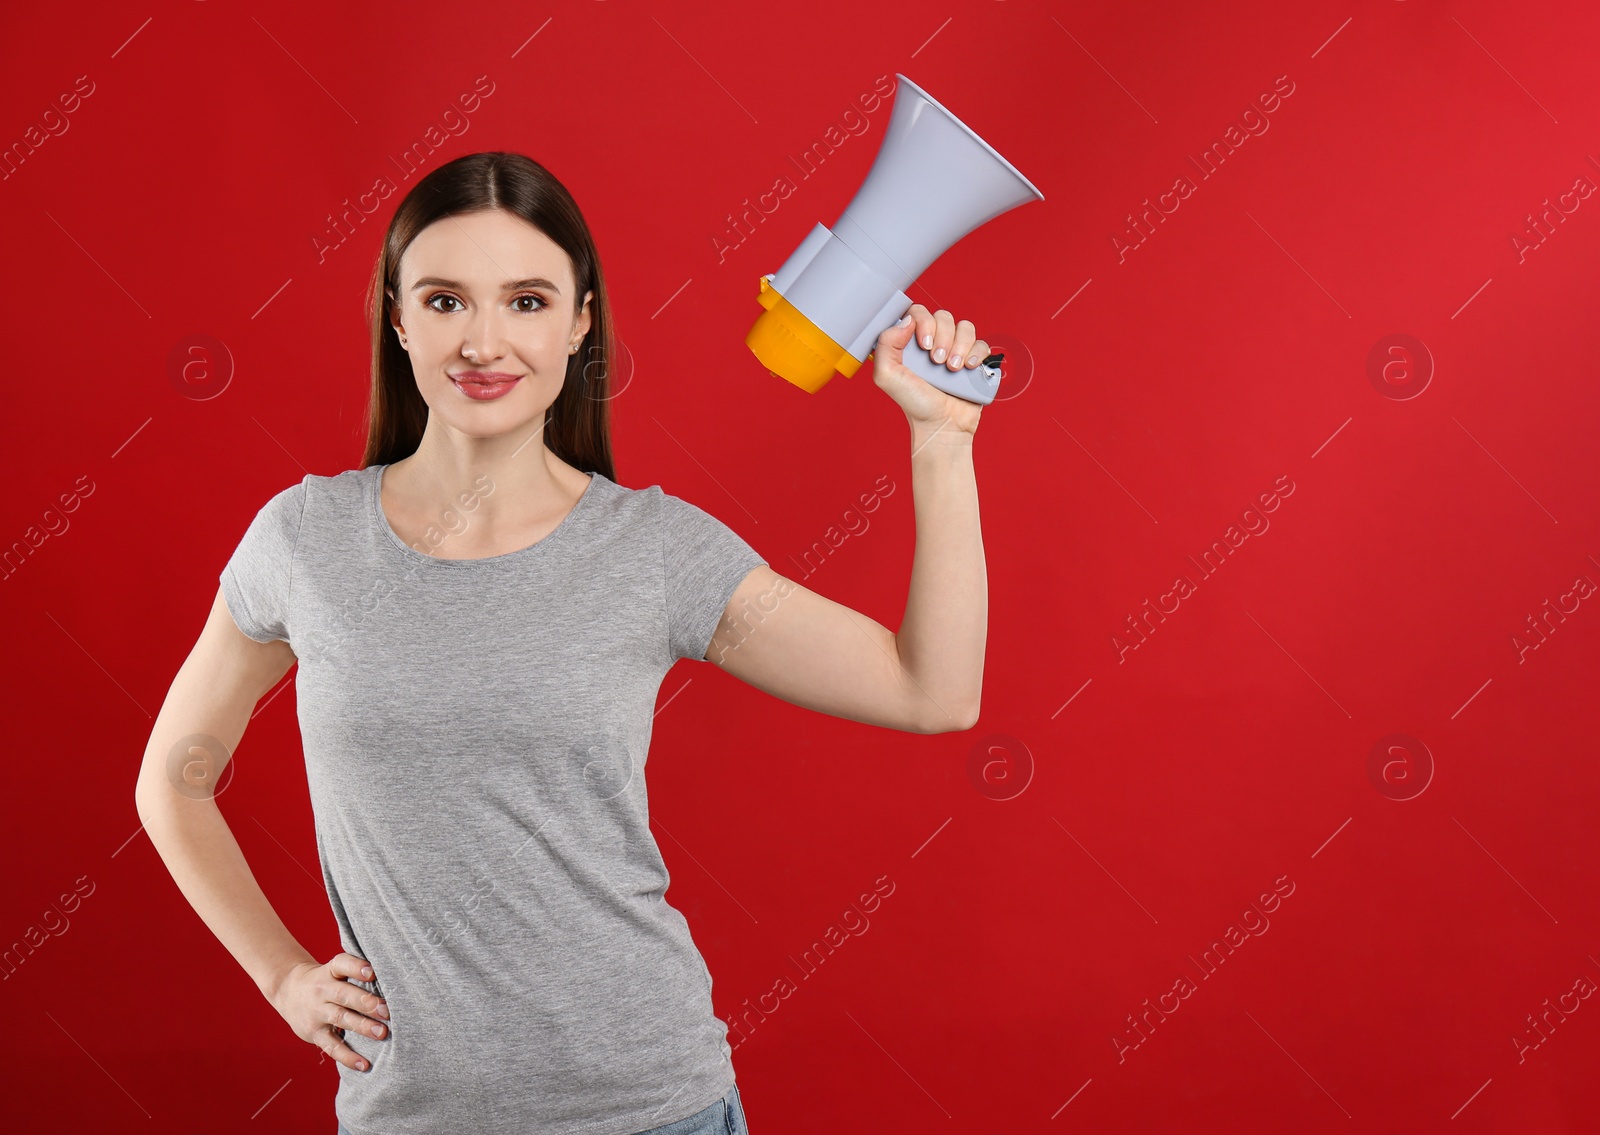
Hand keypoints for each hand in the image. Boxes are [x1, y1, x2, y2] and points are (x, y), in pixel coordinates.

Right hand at [269, 952, 389, 1071]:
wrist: (288, 990)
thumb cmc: (326, 980)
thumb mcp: (335, 970)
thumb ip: (358, 973)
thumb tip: (394, 982)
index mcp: (330, 971)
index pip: (342, 965)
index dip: (356, 968)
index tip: (372, 972)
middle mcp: (322, 990)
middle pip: (345, 995)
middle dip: (367, 1003)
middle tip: (387, 1011)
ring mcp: (317, 1013)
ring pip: (341, 1019)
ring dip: (362, 1027)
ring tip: (382, 1033)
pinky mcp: (314, 1033)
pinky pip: (332, 1046)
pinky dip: (348, 1057)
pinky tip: (365, 1064)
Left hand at [872, 304, 987, 438]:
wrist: (942, 425)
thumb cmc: (915, 403)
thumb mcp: (887, 376)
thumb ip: (886, 344)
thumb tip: (908, 320)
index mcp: (911, 342)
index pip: (918, 312)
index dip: (924, 322)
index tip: (923, 346)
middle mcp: (934, 342)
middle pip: (943, 316)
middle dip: (943, 337)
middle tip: (937, 362)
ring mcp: (956, 350)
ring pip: (965, 327)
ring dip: (960, 346)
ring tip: (952, 369)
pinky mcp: (975, 360)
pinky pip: (982, 343)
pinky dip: (977, 353)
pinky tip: (968, 368)